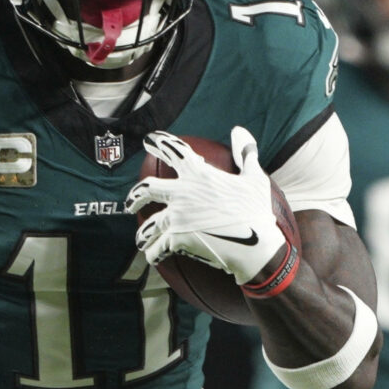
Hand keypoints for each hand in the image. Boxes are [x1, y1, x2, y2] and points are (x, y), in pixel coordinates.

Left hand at [126, 126, 299, 292]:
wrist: (256, 246)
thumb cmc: (257, 211)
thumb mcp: (254, 178)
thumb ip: (245, 153)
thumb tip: (240, 131)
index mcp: (199, 174)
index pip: (174, 151)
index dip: (160, 143)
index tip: (149, 140)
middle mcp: (183, 193)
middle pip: (147, 189)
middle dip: (135, 196)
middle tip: (131, 203)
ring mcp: (177, 217)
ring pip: (148, 226)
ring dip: (143, 236)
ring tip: (142, 241)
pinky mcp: (176, 239)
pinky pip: (157, 248)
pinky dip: (154, 254)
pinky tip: (153, 257)